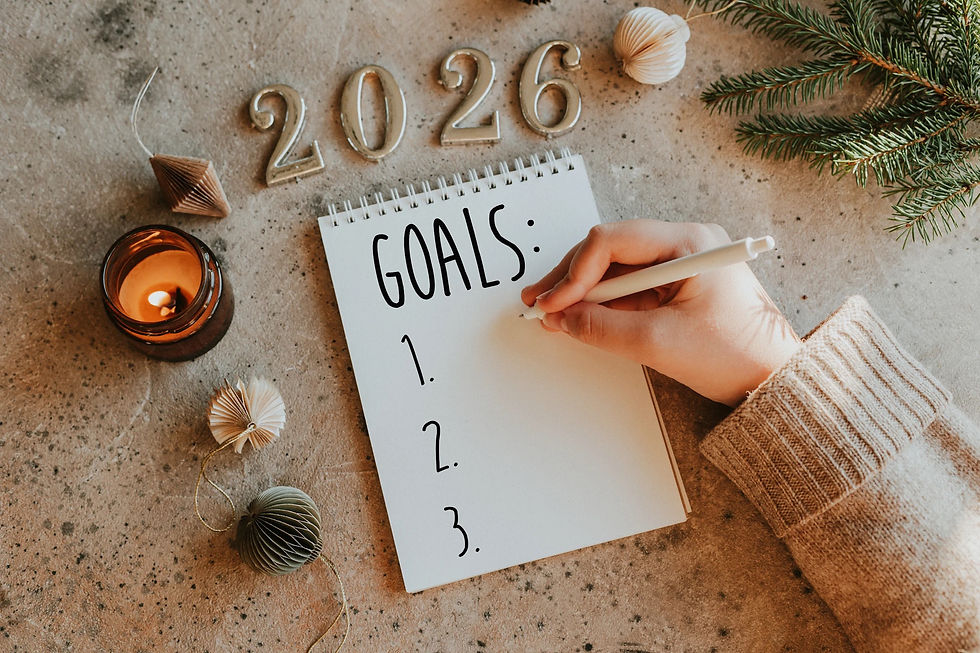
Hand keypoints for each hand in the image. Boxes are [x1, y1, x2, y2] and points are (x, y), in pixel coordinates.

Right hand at [521, 220, 800, 405]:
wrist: (774, 380)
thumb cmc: (735, 355)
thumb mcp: (659, 342)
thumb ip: (603, 328)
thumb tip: (561, 319)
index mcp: (688, 243)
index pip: (612, 242)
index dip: (575, 272)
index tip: (554, 304)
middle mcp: (683, 244)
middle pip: (609, 252)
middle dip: (571, 279)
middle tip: (538, 303)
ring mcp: (680, 265)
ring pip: (615, 271)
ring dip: (582, 292)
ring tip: (550, 313)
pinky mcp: (677, 287)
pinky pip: (629, 289)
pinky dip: (602, 304)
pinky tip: (577, 316)